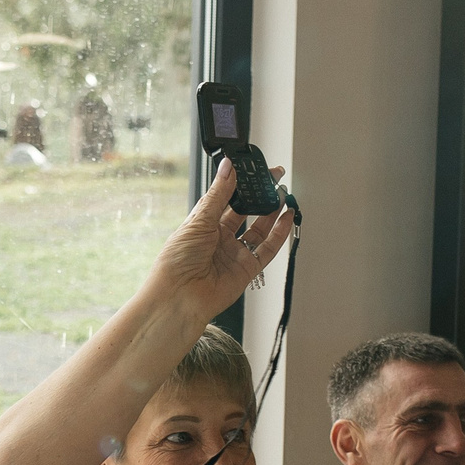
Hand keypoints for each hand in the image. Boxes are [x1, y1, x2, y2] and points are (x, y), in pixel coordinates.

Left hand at [139, 161, 294, 325]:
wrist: (179, 298)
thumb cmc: (177, 262)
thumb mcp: (198, 220)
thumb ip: (218, 194)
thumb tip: (228, 167)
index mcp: (202, 224)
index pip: (225, 198)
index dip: (240, 183)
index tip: (254, 169)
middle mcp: (218, 238)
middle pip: (245, 212)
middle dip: (259, 196)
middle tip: (274, 179)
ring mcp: (234, 254)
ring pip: (259, 229)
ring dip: (272, 211)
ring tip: (284, 194)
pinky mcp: (246, 269)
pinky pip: (268, 249)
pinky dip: (279, 234)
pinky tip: (287, 217)